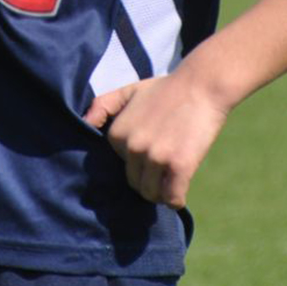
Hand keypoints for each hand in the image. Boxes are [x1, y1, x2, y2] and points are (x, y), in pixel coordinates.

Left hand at [83, 71, 229, 208]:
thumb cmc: (167, 90)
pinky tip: (180, 194)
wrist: (202, 84)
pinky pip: (172, 198)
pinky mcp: (179, 165)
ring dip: (162, 193)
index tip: (153, 151)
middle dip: (149, 181)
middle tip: (166, 168)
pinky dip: (176, 201)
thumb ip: (104, 105)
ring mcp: (155, 157)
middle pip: (135, 184)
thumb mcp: (129, 91)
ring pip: (152, 194)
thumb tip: (84, 123)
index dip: (139, 163)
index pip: (122, 166)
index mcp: (117, 134)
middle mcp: (132, 147)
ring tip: (173, 180)